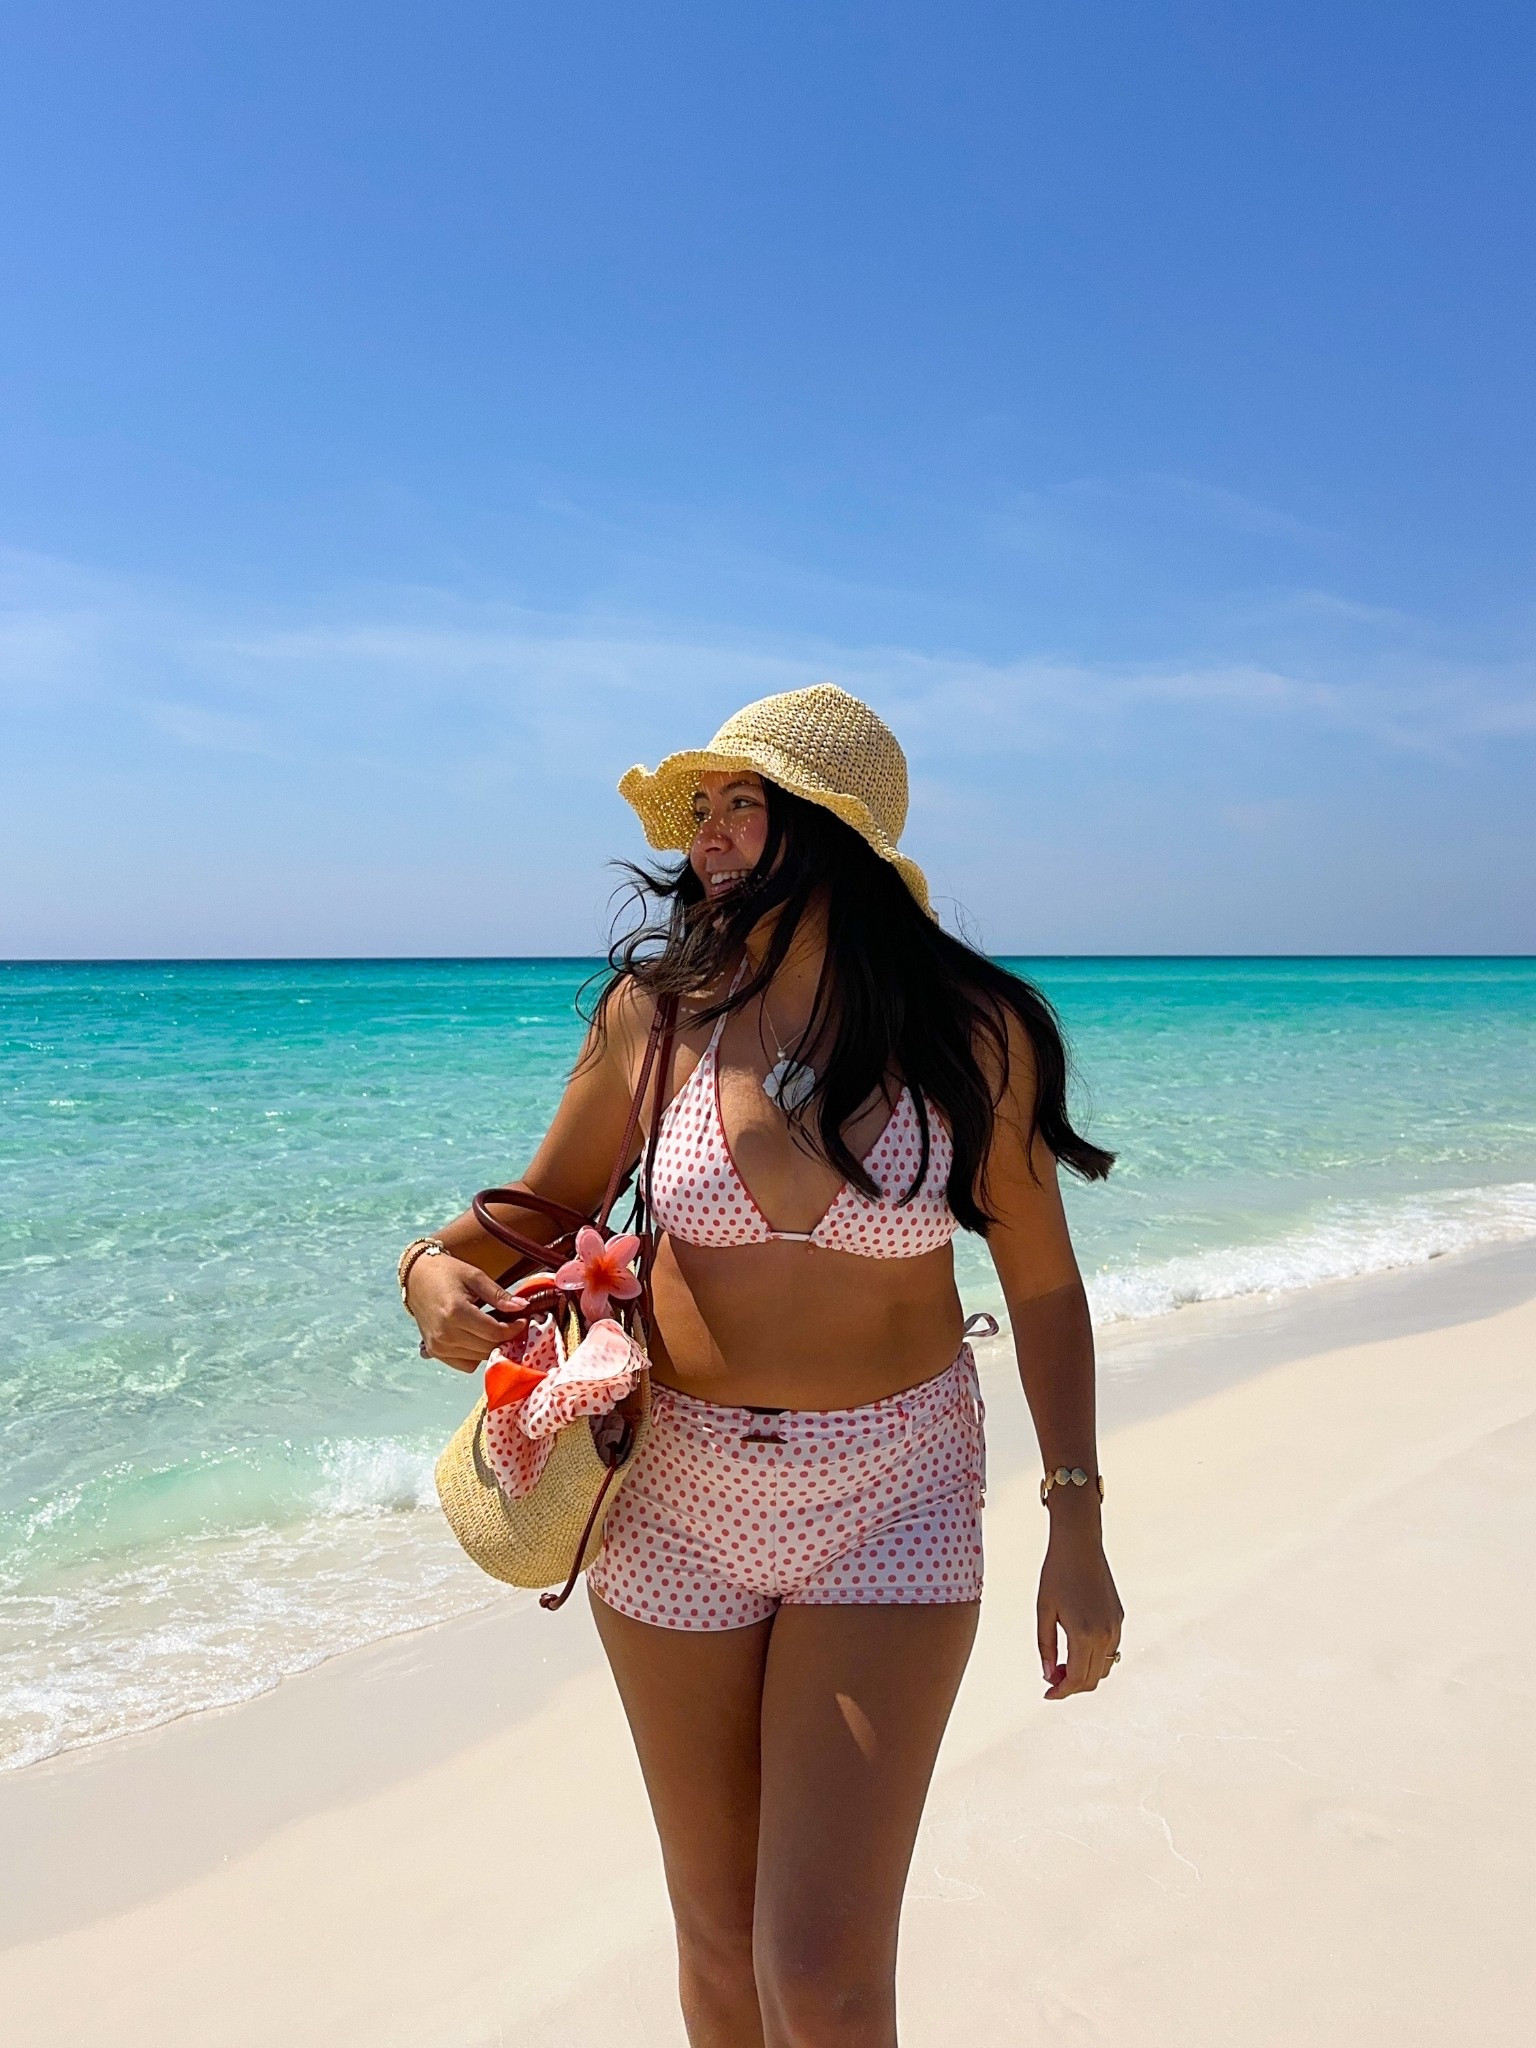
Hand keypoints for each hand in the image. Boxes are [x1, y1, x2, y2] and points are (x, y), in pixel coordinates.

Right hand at [407, 1256, 524, 1372]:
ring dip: (492, 1346)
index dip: (514, 1329)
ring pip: (479, 1358)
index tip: (522, 1319)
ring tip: (494, 1329)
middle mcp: (445, 1333)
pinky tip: (478, 1338)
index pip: (494, 1332)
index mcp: (456, 1312)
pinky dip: (476, 1355)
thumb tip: (522, 1307)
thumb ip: (499, 1295)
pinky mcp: (435, 1352)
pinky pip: (466, 1364)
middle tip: (512, 1324)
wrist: (417, 1278)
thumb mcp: (475, 1277)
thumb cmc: (447, 1273)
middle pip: (488, 1348)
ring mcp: (438, 1346)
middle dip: (506, 1338)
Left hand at [1037, 1515, 1123, 1699]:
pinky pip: (1110, 1650)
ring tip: (1061, 1663)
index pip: (1076, 1679)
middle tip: (1051, 1679)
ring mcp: (1115, 1627)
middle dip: (1071, 1686)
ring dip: (1084, 1673)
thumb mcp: (1044, 1611)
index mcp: (1084, 1634)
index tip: (1047, 1695)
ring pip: (1103, 1667)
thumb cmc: (1056, 1575)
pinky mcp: (1119, 1618)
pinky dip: (1094, 1658)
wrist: (1079, 1545)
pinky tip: (1076, 1646)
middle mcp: (1105, 1635)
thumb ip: (1046, 1646)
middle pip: (1092, 1679)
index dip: (1061, 1692)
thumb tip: (1048, 1675)